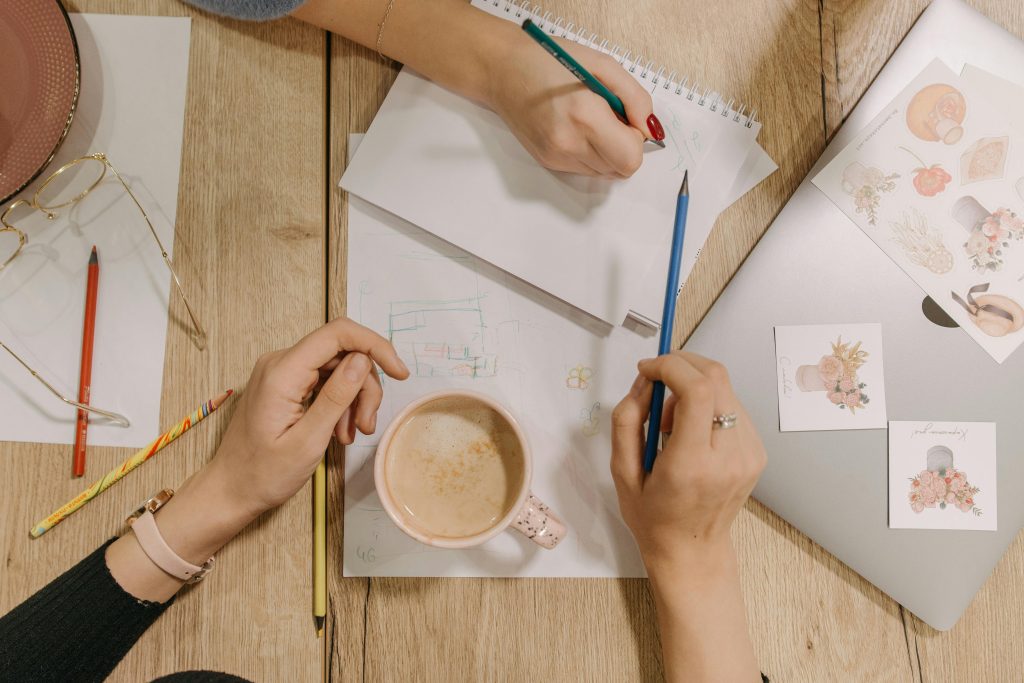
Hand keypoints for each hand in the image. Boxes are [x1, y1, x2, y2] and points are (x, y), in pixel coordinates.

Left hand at [207, 317, 408, 518]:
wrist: (231, 490)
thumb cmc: (262, 474)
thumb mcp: (308, 441)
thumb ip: (337, 397)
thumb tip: (363, 360)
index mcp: (282, 372)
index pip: (338, 333)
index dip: (375, 346)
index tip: (399, 372)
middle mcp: (280, 363)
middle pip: (343, 353)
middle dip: (365, 386)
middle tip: (366, 424)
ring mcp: (282, 372)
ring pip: (339, 368)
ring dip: (354, 399)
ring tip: (352, 434)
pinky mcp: (286, 384)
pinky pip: (325, 381)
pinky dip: (341, 403)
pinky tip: (340, 430)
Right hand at [486, 29, 661, 177]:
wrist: (503, 70)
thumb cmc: (550, 61)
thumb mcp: (603, 65)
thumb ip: (635, 99)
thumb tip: (650, 128)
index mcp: (585, 116)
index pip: (631, 158)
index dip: (637, 140)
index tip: (626, 119)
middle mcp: (569, 144)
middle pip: (620, 170)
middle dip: (624, 147)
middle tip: (610, 119)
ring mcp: (556, 157)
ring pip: (603, 172)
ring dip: (607, 151)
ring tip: (589, 121)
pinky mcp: (547, 162)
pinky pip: (585, 169)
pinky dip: (589, 152)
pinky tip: (574, 128)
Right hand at [611, 351, 765, 568]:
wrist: (691, 550)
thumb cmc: (653, 516)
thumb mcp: (621, 471)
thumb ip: (627, 419)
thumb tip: (645, 380)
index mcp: (691, 465)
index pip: (697, 390)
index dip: (670, 366)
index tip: (648, 369)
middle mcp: (727, 457)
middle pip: (716, 379)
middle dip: (681, 367)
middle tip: (656, 385)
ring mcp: (748, 455)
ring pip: (724, 389)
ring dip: (693, 388)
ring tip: (671, 422)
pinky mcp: (756, 452)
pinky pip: (733, 407)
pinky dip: (707, 404)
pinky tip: (691, 431)